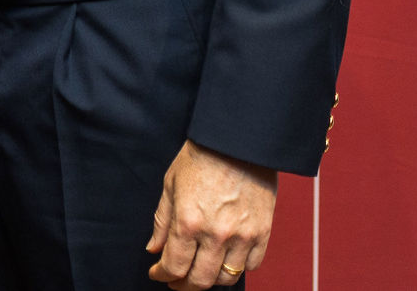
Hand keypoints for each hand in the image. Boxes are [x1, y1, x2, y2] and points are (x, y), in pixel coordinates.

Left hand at [145, 140, 276, 286]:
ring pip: (226, 278)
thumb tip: (153, 248)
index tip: (158, 273)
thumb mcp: (170, 185)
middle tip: (176, 281)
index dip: (162, 275)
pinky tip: (226, 259)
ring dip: (211, 280)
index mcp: (188, 222)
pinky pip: (251, 265)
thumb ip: (161, 221)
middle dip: (183, 285)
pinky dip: (238, 267)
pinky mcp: (263, 233)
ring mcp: (242, 236)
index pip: (174, 266)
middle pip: (200, 280)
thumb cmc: (201, 157)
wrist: (237, 141)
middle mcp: (215, 235)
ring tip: (201, 272)